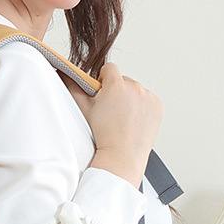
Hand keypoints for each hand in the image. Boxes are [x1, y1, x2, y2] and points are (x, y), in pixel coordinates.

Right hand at [62, 63, 162, 187]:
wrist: (122, 155)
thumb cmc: (103, 135)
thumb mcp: (84, 109)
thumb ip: (74, 88)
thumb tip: (65, 75)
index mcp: (116, 85)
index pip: (109, 68)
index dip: (104, 79)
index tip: (103, 91)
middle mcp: (134, 87)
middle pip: (123, 81)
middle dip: (118, 91)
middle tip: (112, 109)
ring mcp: (147, 96)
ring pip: (136, 91)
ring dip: (130, 99)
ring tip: (124, 118)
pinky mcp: (157, 106)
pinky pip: (148, 100)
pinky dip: (142, 107)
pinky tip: (134, 120)